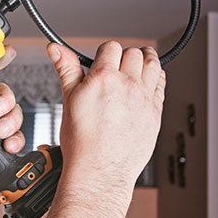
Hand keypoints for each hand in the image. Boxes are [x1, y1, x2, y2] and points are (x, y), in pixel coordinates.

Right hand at [47, 41, 165, 188]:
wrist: (99, 171)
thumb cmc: (81, 141)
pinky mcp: (155, 113)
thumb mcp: (69, 99)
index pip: (110, 47)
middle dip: (124, 55)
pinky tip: (149, 81)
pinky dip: (156, 79)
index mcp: (104, 78)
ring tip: (139, 63)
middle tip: (118, 63)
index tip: (102, 58)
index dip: (105, 51)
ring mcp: (144, 99)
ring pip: (152, 65)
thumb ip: (66, 69)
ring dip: (146, 61)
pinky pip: (161, 86)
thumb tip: (56, 49)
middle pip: (134, 53)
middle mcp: (127, 85)